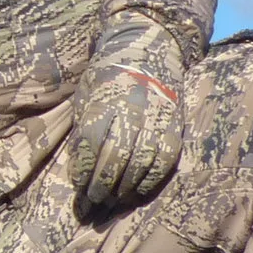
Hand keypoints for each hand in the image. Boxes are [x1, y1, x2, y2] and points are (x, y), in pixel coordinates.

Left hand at [69, 21, 186, 211]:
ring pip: (141, 162)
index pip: (91, 142)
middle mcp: (131, 109)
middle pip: (116, 156)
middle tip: (93, 202)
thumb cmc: (108, 77)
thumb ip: (84, 126)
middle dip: (102, 185)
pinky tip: (137, 191)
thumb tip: (78, 169)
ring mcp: (156, 117)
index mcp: (104, 98)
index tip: (78, 187)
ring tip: (112, 201)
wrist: (150, 50)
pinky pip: (164, 161)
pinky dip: (150, 180)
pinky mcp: (174, 126)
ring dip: (125, 188)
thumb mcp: (87, 93)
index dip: (83, 169)